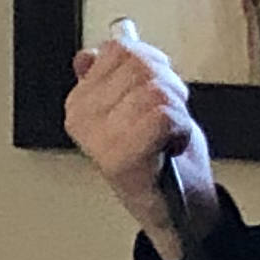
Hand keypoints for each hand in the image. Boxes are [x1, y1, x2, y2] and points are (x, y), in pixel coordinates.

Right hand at [67, 22, 209, 251]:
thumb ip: (110, 78)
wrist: (176, 208)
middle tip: (166, 115)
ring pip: (154, 90)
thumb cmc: (160, 159)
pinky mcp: (121, 156)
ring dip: (177, 110)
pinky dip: (180, 128)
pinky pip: (162, 115)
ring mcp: (99, 138)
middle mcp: (82, 118)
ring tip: (168, 131)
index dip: (153, 65)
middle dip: (168, 86)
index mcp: (79, 102)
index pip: (120, 50)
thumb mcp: (132, 108)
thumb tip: (88, 55)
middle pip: (140, 65)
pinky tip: (171, 144)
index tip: (156, 91)